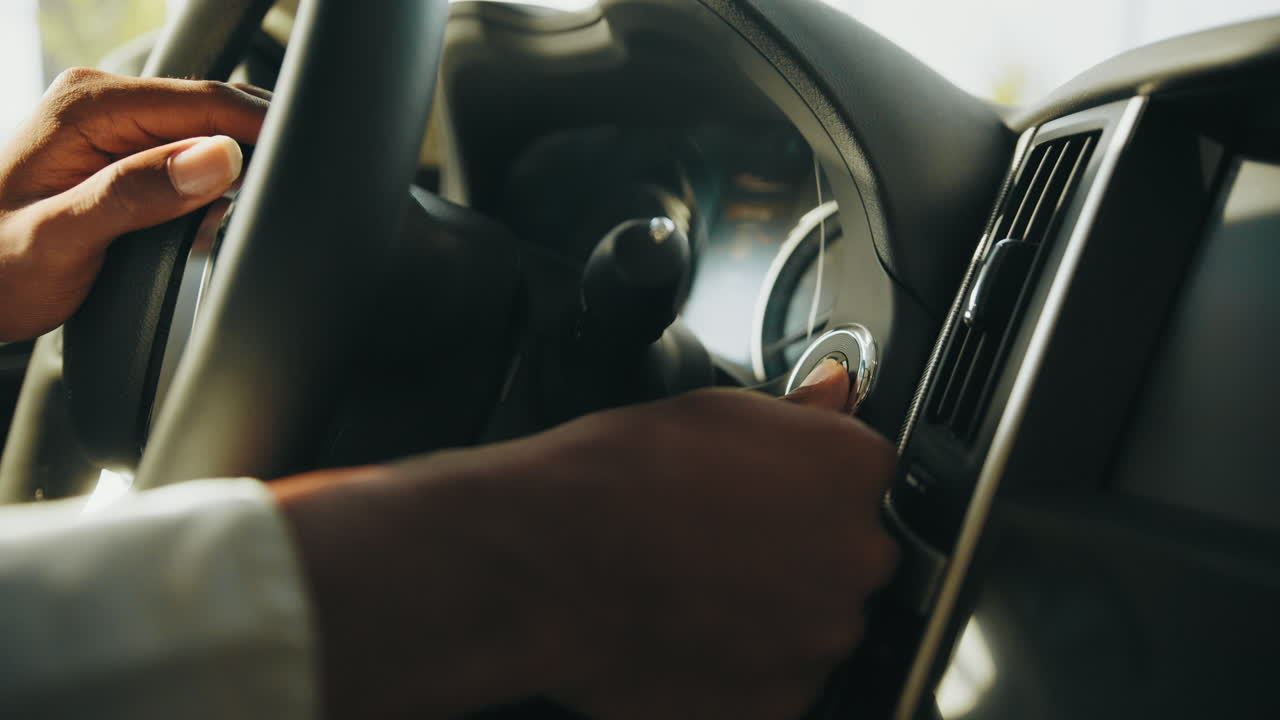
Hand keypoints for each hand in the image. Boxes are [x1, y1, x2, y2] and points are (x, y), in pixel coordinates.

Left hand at [0, 68, 269, 340]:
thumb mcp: (61, 239)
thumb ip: (135, 195)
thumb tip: (217, 158)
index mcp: (88, 106)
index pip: (206, 101)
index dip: (266, 129)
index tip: (309, 161)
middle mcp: (105, 102)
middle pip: (217, 110)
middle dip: (260, 147)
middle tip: (291, 197)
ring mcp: (119, 126)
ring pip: (213, 133)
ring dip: (241, 171)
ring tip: (248, 216)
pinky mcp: (130, 152)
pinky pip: (196, 155)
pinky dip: (218, 186)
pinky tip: (214, 219)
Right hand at [273, 360, 898, 718]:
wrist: (550, 561)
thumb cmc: (616, 479)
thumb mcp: (711, 411)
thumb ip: (791, 415)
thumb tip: (828, 398)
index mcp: (851, 467)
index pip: (867, 473)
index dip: (815, 481)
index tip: (782, 488)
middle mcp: (856, 554)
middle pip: (851, 551)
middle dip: (804, 548)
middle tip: (730, 542)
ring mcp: (822, 636)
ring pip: (817, 622)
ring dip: (779, 610)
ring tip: (701, 589)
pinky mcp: (781, 702)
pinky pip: (782, 681)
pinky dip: (750, 665)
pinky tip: (694, 631)